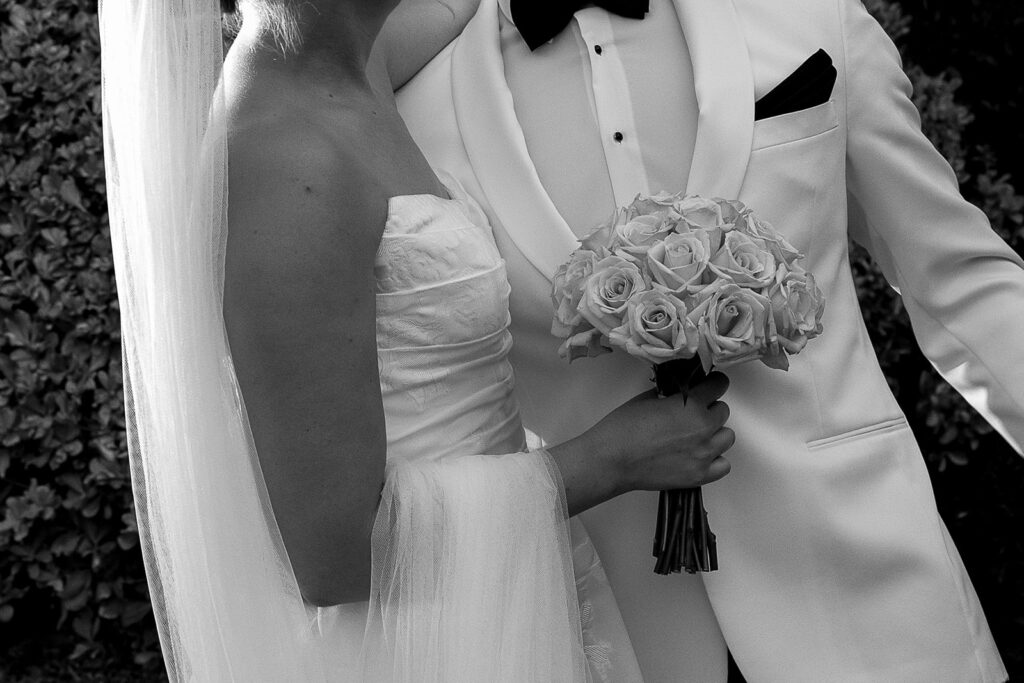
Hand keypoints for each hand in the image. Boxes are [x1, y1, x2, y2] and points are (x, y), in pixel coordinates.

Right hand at [548, 372, 733, 514]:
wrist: (611, 461)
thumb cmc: (623, 429)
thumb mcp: (647, 399)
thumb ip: (671, 395)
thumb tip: (678, 395)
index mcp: (691, 405)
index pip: (719, 385)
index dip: (712, 384)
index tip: (709, 387)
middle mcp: (703, 428)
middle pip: (723, 411)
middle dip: (709, 410)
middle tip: (692, 414)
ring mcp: (703, 454)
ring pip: (727, 437)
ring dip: (714, 433)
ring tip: (696, 436)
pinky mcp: (698, 475)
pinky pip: (723, 465)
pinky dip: (715, 459)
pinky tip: (699, 456)